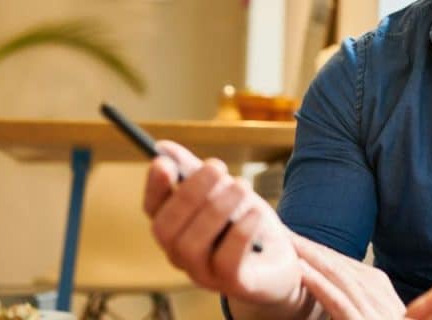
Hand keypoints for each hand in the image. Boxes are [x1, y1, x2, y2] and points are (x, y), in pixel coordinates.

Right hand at [143, 141, 301, 310]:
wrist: (279, 261)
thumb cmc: (244, 223)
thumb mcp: (222, 192)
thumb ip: (193, 172)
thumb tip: (162, 147)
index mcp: (175, 230)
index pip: (152, 210)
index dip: (154, 187)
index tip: (163, 162)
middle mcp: (181, 255)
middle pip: (167, 228)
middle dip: (190, 193)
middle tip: (217, 167)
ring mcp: (204, 273)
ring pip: (193, 245)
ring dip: (217, 209)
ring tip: (242, 186)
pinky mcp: (233, 283)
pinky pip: (227, 261)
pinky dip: (240, 232)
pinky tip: (255, 213)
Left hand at [291, 232, 404, 319]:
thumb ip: (352, 312)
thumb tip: (326, 293)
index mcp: (389, 308)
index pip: (353, 274)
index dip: (325, 255)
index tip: (300, 241)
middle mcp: (387, 308)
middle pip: (347, 272)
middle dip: (315, 250)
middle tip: (287, 231)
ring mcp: (379, 318)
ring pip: (343, 282)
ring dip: (313, 259)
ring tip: (289, 242)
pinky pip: (341, 305)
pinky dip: (321, 286)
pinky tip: (302, 271)